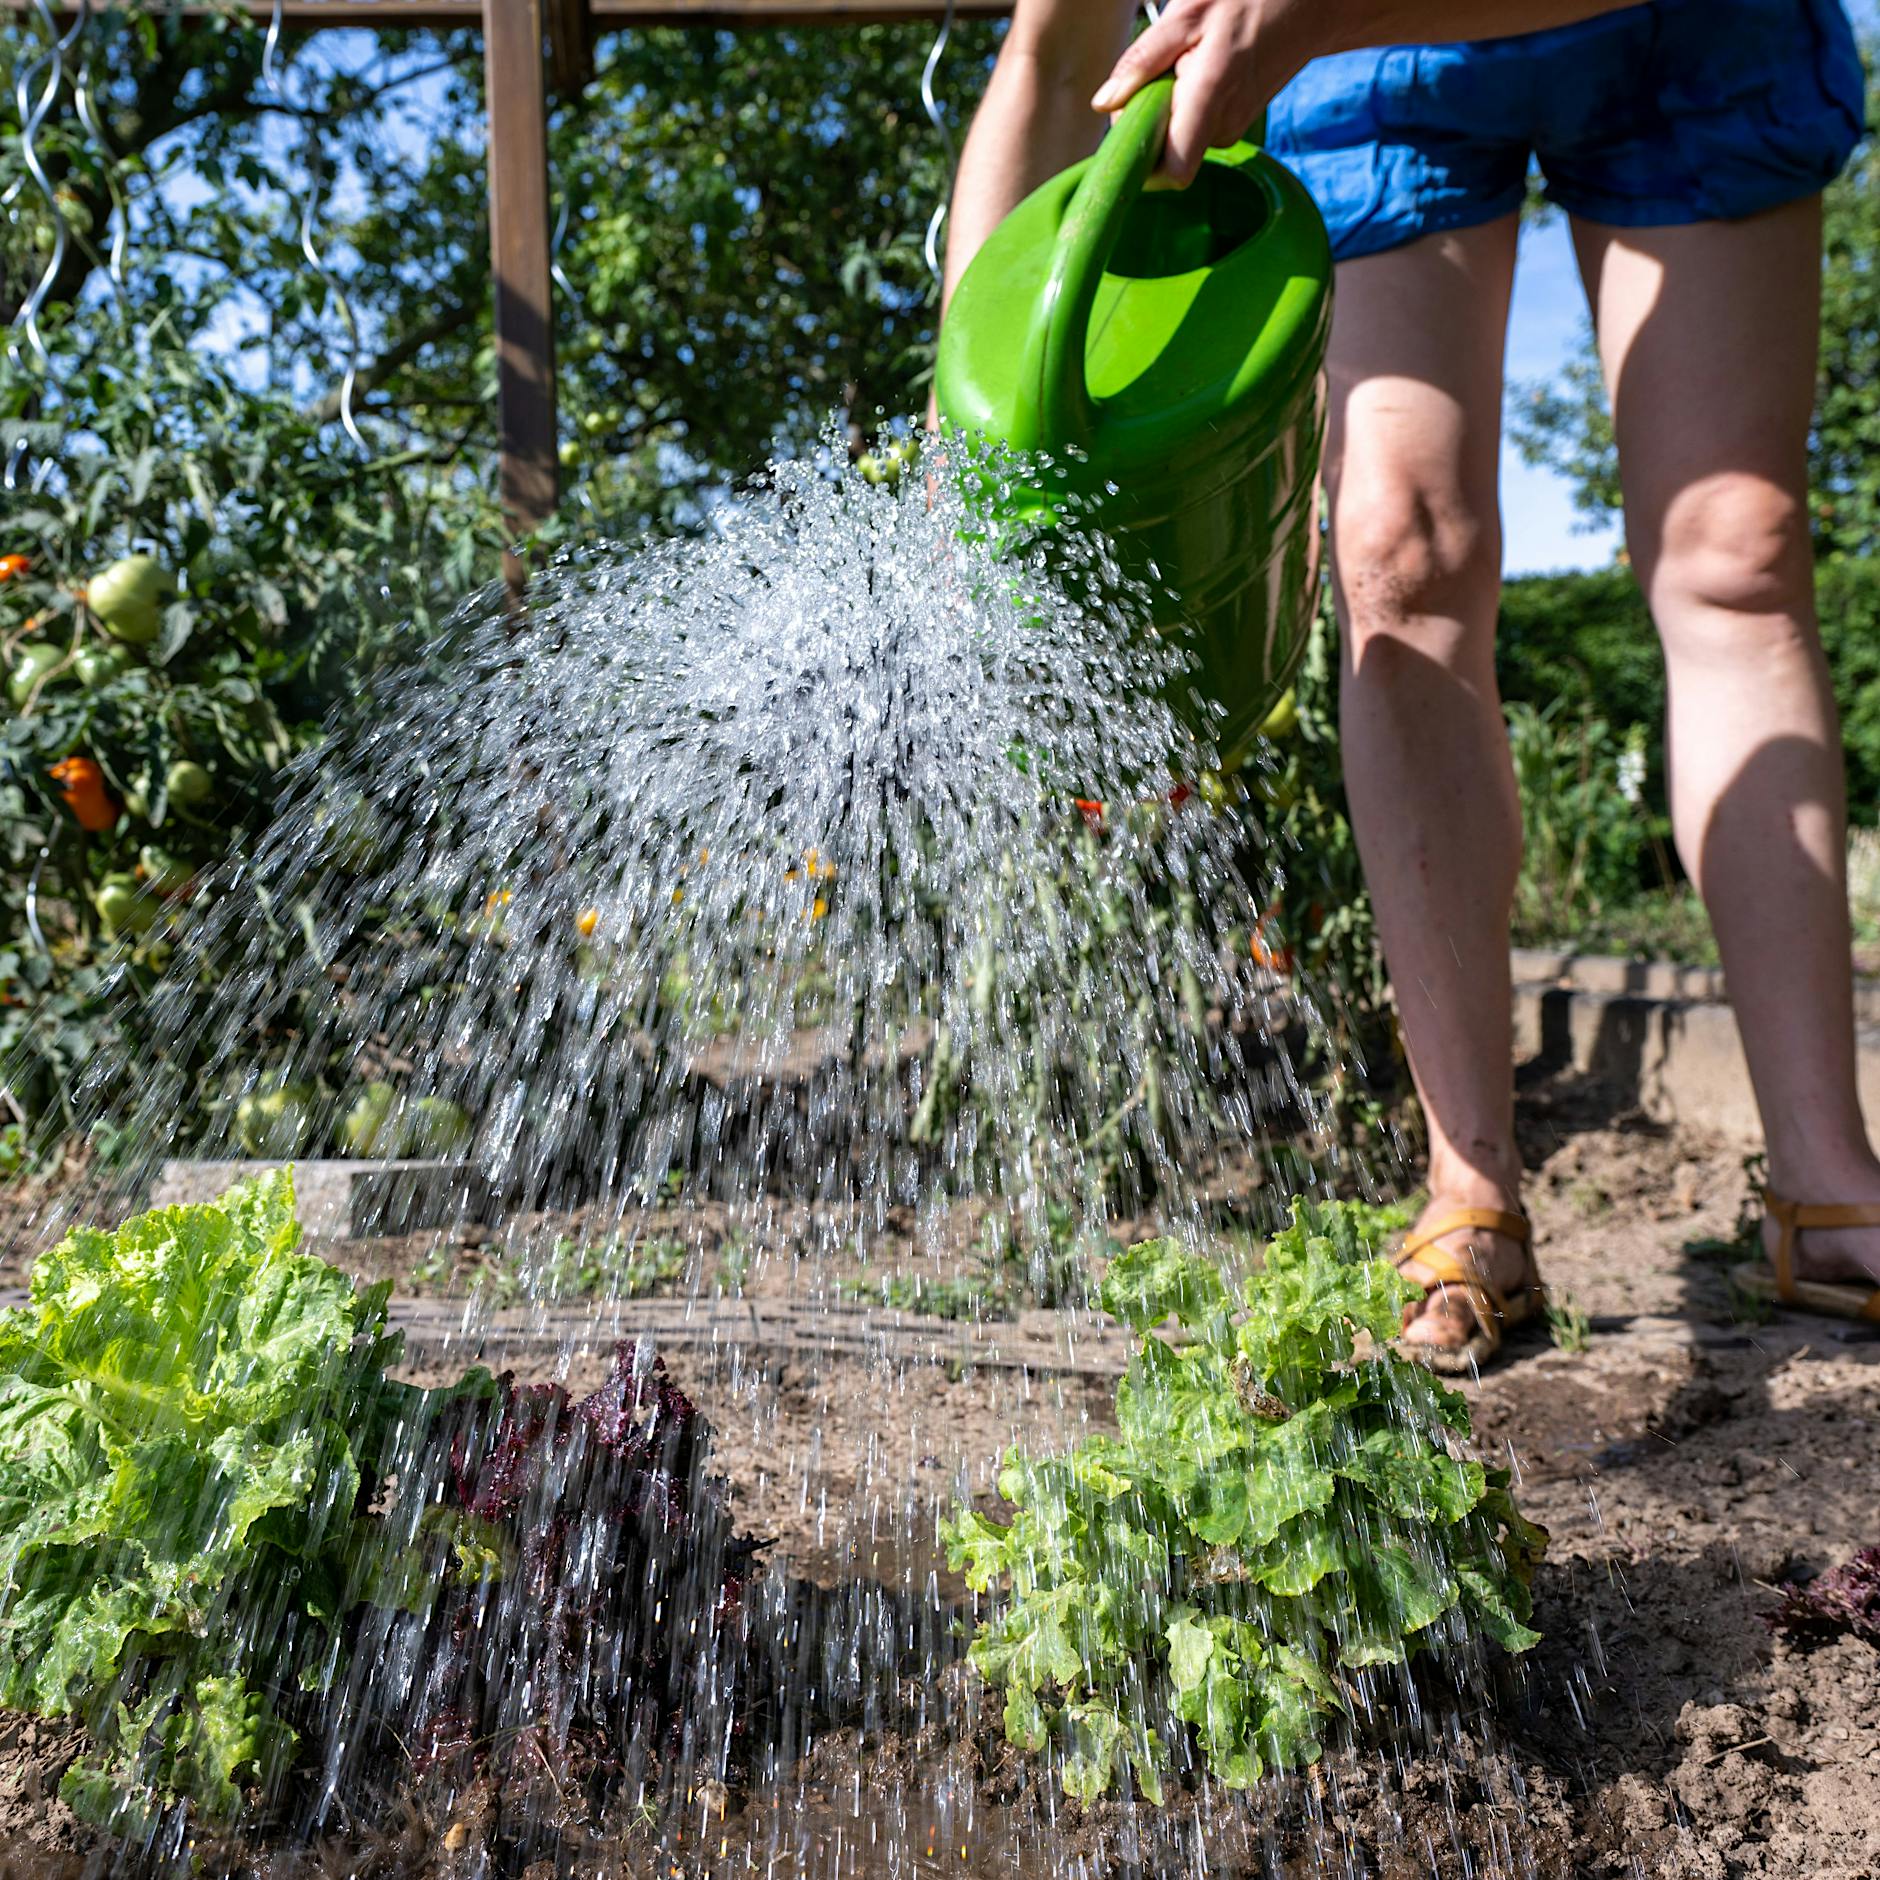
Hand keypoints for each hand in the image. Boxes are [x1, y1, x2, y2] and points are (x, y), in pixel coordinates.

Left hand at [1091, 0, 1318, 186]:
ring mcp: (1231, 131)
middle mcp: (1223, 127)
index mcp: (1210, 98)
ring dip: (1167, 107)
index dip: (1141, 160)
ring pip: (1177, 137)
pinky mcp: (1233, 128)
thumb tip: (1104, 105)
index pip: (1171, 171)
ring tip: (1189, 60)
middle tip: (1164, 68)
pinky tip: (1201, 69)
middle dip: (1148, 118)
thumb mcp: (1188, 14)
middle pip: (1164, 151)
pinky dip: (1185, 104)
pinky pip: (1193, 128)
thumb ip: (1142, 62)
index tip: (1131, 122)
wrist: (1311, 6)